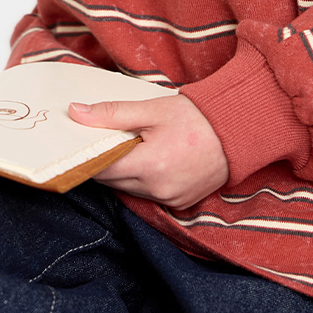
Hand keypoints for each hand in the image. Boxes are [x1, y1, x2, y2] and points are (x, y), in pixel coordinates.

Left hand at [68, 93, 227, 209]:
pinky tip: (149, 159)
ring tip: (131, 146)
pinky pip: (147, 195)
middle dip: (104, 161)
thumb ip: (112, 114)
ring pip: (128, 189)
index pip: (100, 167)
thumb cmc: (195, 117)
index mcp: (149, 165)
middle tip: (106, 138)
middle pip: (112, 181)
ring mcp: (169, 200)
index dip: (88, 154)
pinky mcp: (178, 204)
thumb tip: (76, 113)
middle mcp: (157, 189)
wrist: (236, 132)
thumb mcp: (152, 109)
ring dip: (123, 171)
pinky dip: (141, 180)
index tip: (80, 141)